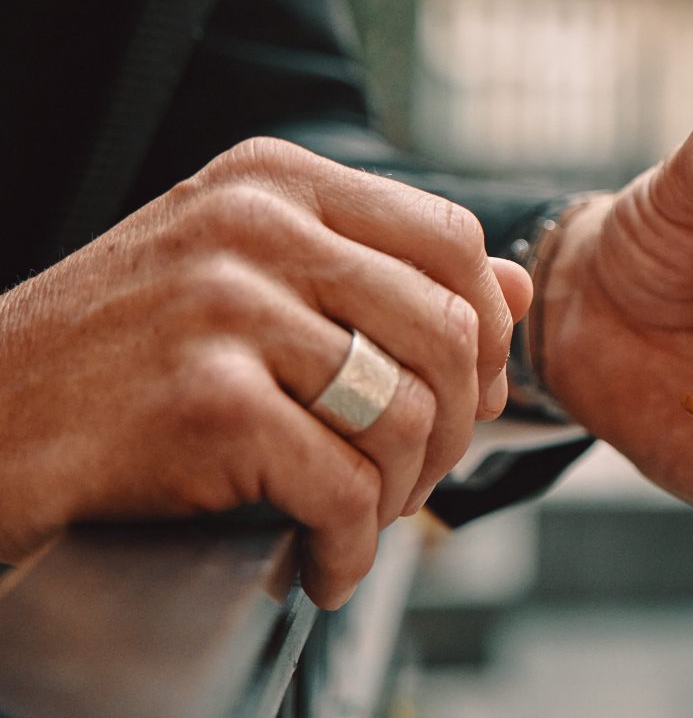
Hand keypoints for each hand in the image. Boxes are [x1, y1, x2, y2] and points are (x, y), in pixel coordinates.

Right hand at [0, 138, 529, 606]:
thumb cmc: (123, 349)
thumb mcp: (246, 269)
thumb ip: (380, 266)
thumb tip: (518, 287)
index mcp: (276, 179)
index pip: (452, 236)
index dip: (486, 324)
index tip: (472, 386)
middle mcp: (257, 225)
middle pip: (448, 328)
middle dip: (456, 424)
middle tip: (420, 475)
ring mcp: (229, 308)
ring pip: (408, 414)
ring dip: (406, 492)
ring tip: (368, 517)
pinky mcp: (208, 403)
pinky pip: (344, 488)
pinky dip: (351, 546)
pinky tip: (325, 563)